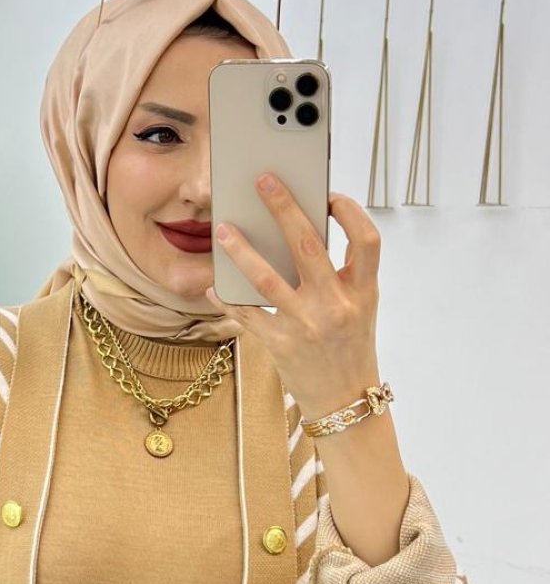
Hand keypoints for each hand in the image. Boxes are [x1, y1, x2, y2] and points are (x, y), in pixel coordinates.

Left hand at [206, 175, 382, 417]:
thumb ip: (340, 273)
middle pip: (308, 245)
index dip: (350, 212)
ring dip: (241, 250)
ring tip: (223, 230)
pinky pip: (247, 315)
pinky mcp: (281, 346)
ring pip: (267, 278)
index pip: (367, 240)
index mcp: (363, 292)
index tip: (329, 194)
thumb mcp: (359, 308)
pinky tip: (215, 286)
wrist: (345, 403)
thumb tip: (300, 230)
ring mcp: (307, 326)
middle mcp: (337, 306)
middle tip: (263, 180)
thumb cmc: (349, 347)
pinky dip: (227, 299)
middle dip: (283, 207)